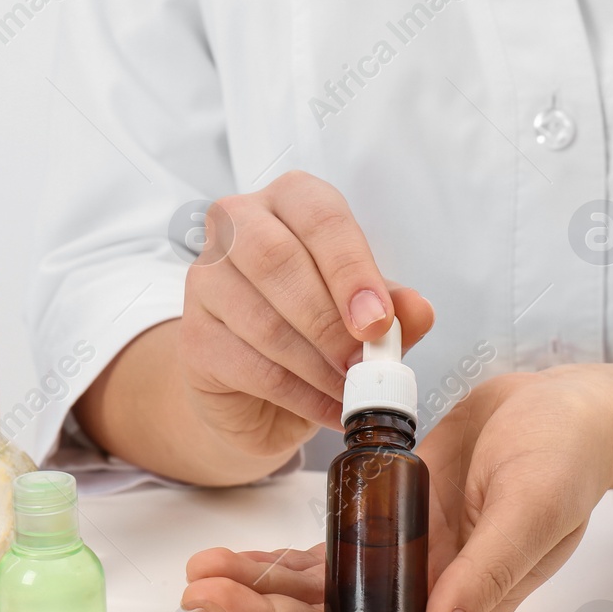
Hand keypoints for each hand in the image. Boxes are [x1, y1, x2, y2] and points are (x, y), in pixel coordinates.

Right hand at [177, 170, 433, 461]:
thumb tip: (419, 310)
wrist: (259, 391)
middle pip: (276, 259)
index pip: (320, 217)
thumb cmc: (316, 330)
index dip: (352, 269)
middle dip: (330, 319)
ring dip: (320, 365)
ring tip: (355, 392)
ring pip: (264, 321)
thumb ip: (393, 308)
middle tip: (366, 362)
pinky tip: (331, 410)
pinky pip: (253, 368)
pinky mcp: (194, 340)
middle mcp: (237, 227)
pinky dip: (302, 395)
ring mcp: (205, 282)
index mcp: (290, 201)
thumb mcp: (365, 315)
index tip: (379, 321)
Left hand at [181, 367, 612, 611]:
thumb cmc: (567, 459)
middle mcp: (422, 599)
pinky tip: (235, 555)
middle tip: (202, 598)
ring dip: (257, 593)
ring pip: (315, 598)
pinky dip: (276, 558)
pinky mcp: (386, 521)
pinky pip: (322, 553)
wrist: (565, 407)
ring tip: (200, 576)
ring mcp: (401, 562)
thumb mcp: (534, 509)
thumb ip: (489, 574)